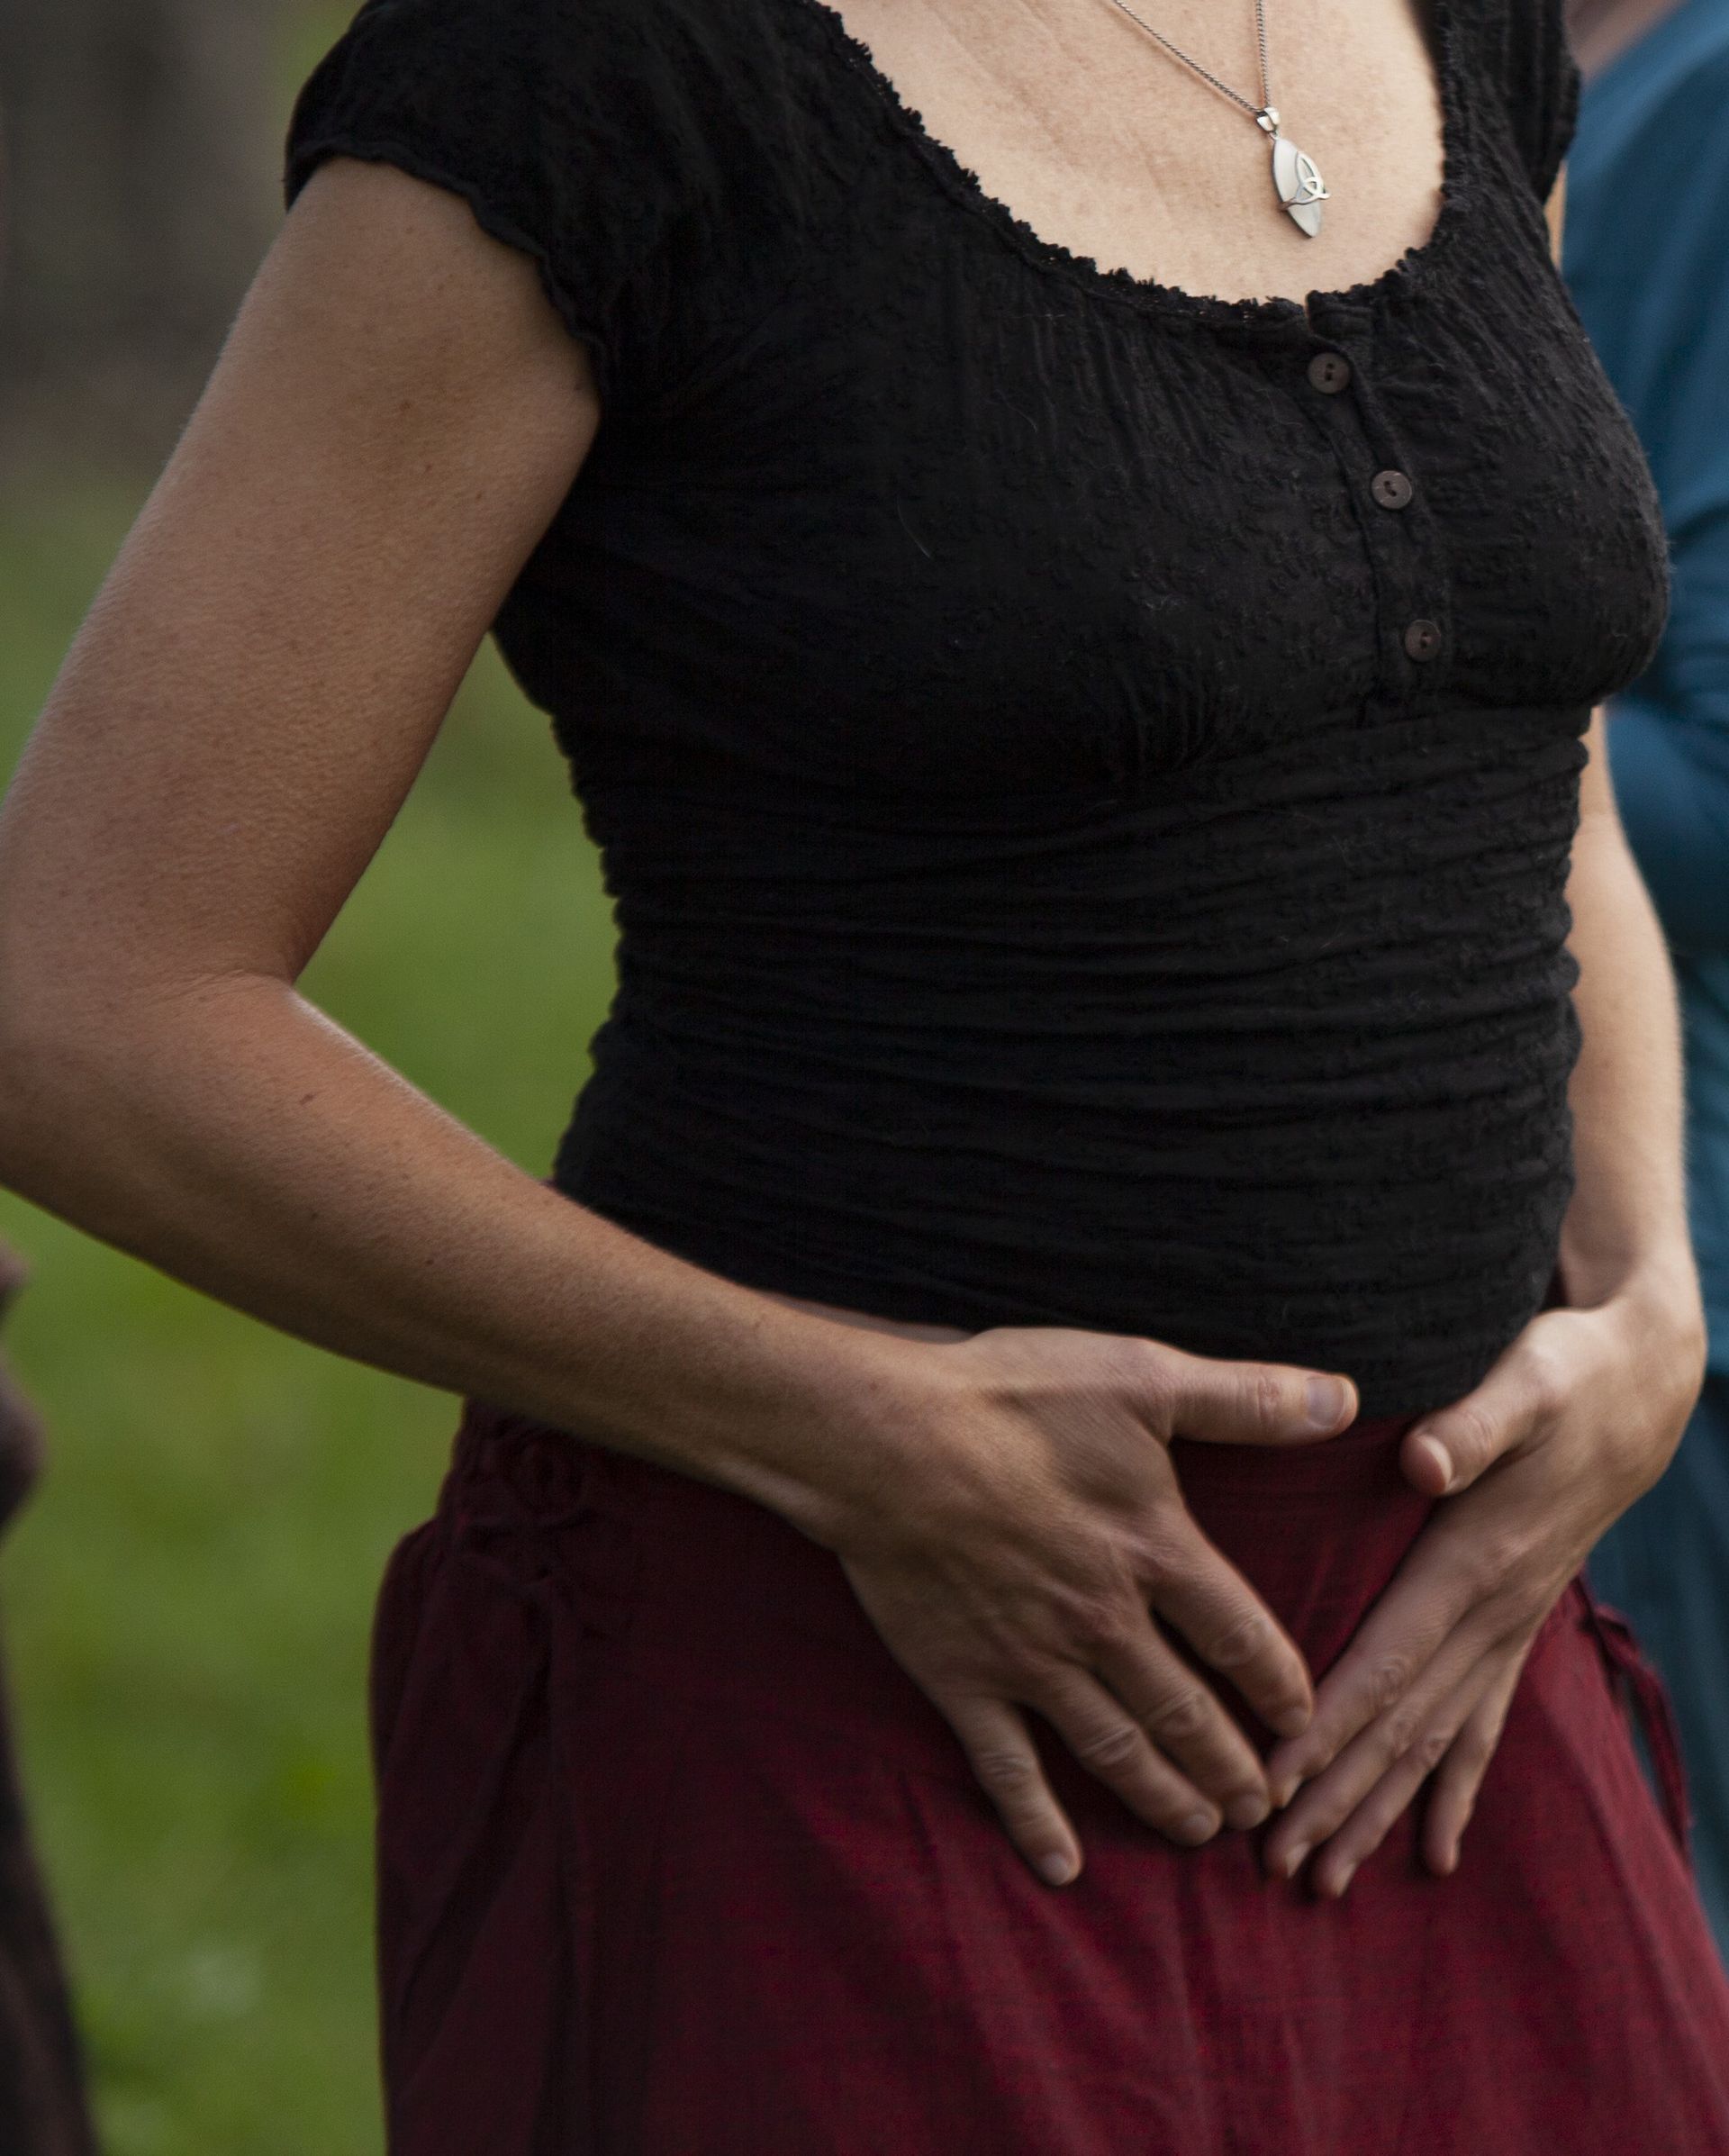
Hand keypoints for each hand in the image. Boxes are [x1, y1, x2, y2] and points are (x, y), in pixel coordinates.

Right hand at [819, 1325, 1357, 1885]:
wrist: (885, 1442)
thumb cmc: (1011, 1399)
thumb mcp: (1140, 1378)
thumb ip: (1243, 1398)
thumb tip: (1344, 1400)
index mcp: (1155, 1551)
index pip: (1241, 1638)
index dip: (1280, 1685)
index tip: (1303, 1721)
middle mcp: (1105, 1623)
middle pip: (1187, 1713)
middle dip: (1230, 1766)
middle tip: (1259, 1807)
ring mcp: (1033, 1660)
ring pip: (1116, 1750)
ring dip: (1163, 1797)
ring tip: (1199, 1832)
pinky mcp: (964, 1679)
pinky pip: (1009, 1768)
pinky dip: (1037, 1822)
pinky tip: (1062, 1868)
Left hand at [1260, 1277, 1705, 1895]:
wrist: (1641, 1386)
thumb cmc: (1566, 1374)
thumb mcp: (1526, 1380)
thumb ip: (1474, 1422)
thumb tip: (1424, 1457)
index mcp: (1474, 1561)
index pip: (1384, 1661)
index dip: (1328, 1723)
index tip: (1272, 1782)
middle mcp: (1493, 1613)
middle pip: (1400, 1724)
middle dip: (1334, 1797)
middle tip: (1271, 1863)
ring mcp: (1510, 1628)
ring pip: (1435, 1742)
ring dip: (1377, 1812)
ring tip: (1322, 1881)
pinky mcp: (1515, 1626)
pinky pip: (1482, 1726)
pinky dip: (1454, 1791)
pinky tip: (1434, 1853)